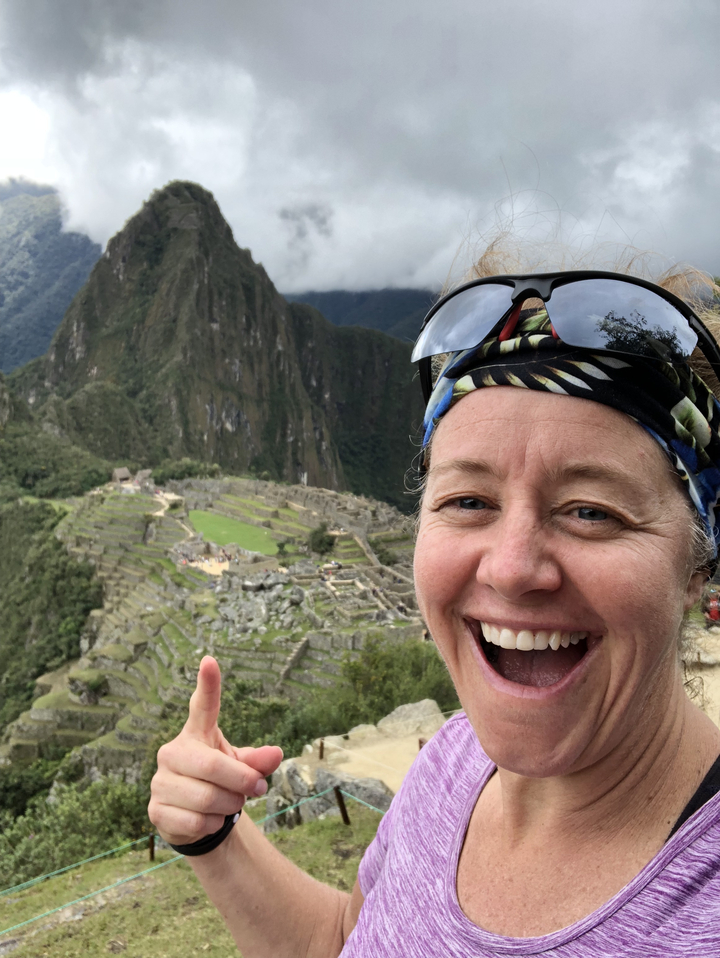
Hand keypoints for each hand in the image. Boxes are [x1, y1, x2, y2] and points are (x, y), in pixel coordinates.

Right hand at [148, 655, 282, 845]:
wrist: (196, 821)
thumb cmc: (220, 783)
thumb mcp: (242, 768)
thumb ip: (258, 761)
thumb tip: (276, 753)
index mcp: (197, 734)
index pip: (203, 706)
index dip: (207, 684)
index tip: (210, 660)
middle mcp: (173, 752)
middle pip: (213, 766)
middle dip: (242, 782)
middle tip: (258, 789)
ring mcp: (160, 781)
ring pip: (208, 798)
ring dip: (230, 806)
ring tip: (230, 804)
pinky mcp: (156, 810)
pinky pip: (196, 821)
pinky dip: (214, 824)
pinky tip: (210, 820)